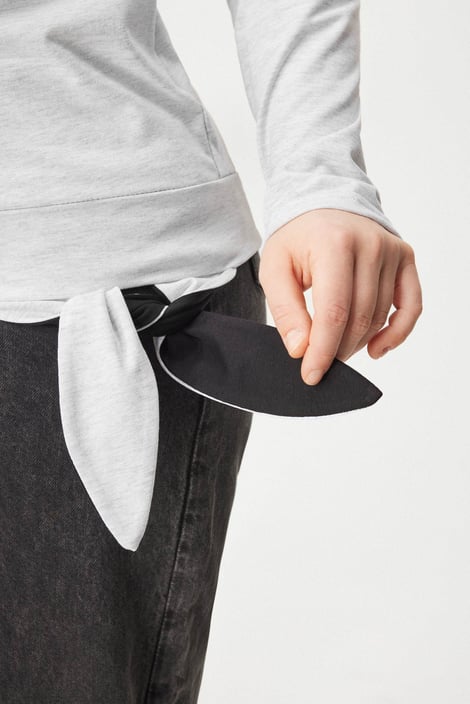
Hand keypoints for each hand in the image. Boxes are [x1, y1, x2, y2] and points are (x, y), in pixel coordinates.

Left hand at [258, 208, 422, 384]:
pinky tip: (375, 349)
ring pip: (379, 317)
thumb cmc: (296, 240)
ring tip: (336, 348)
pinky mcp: (405, 258)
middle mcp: (370, 244)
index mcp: (333, 244)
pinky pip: (411, 307)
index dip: (322, 350)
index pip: (334, 311)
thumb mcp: (274, 269)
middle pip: (359, 318)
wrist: (322, 205)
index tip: (311, 374)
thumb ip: (285, 310)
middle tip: (319, 360)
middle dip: (337, 349)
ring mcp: (391, 251)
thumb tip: (301, 349)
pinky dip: (397, 334)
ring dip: (358, 343)